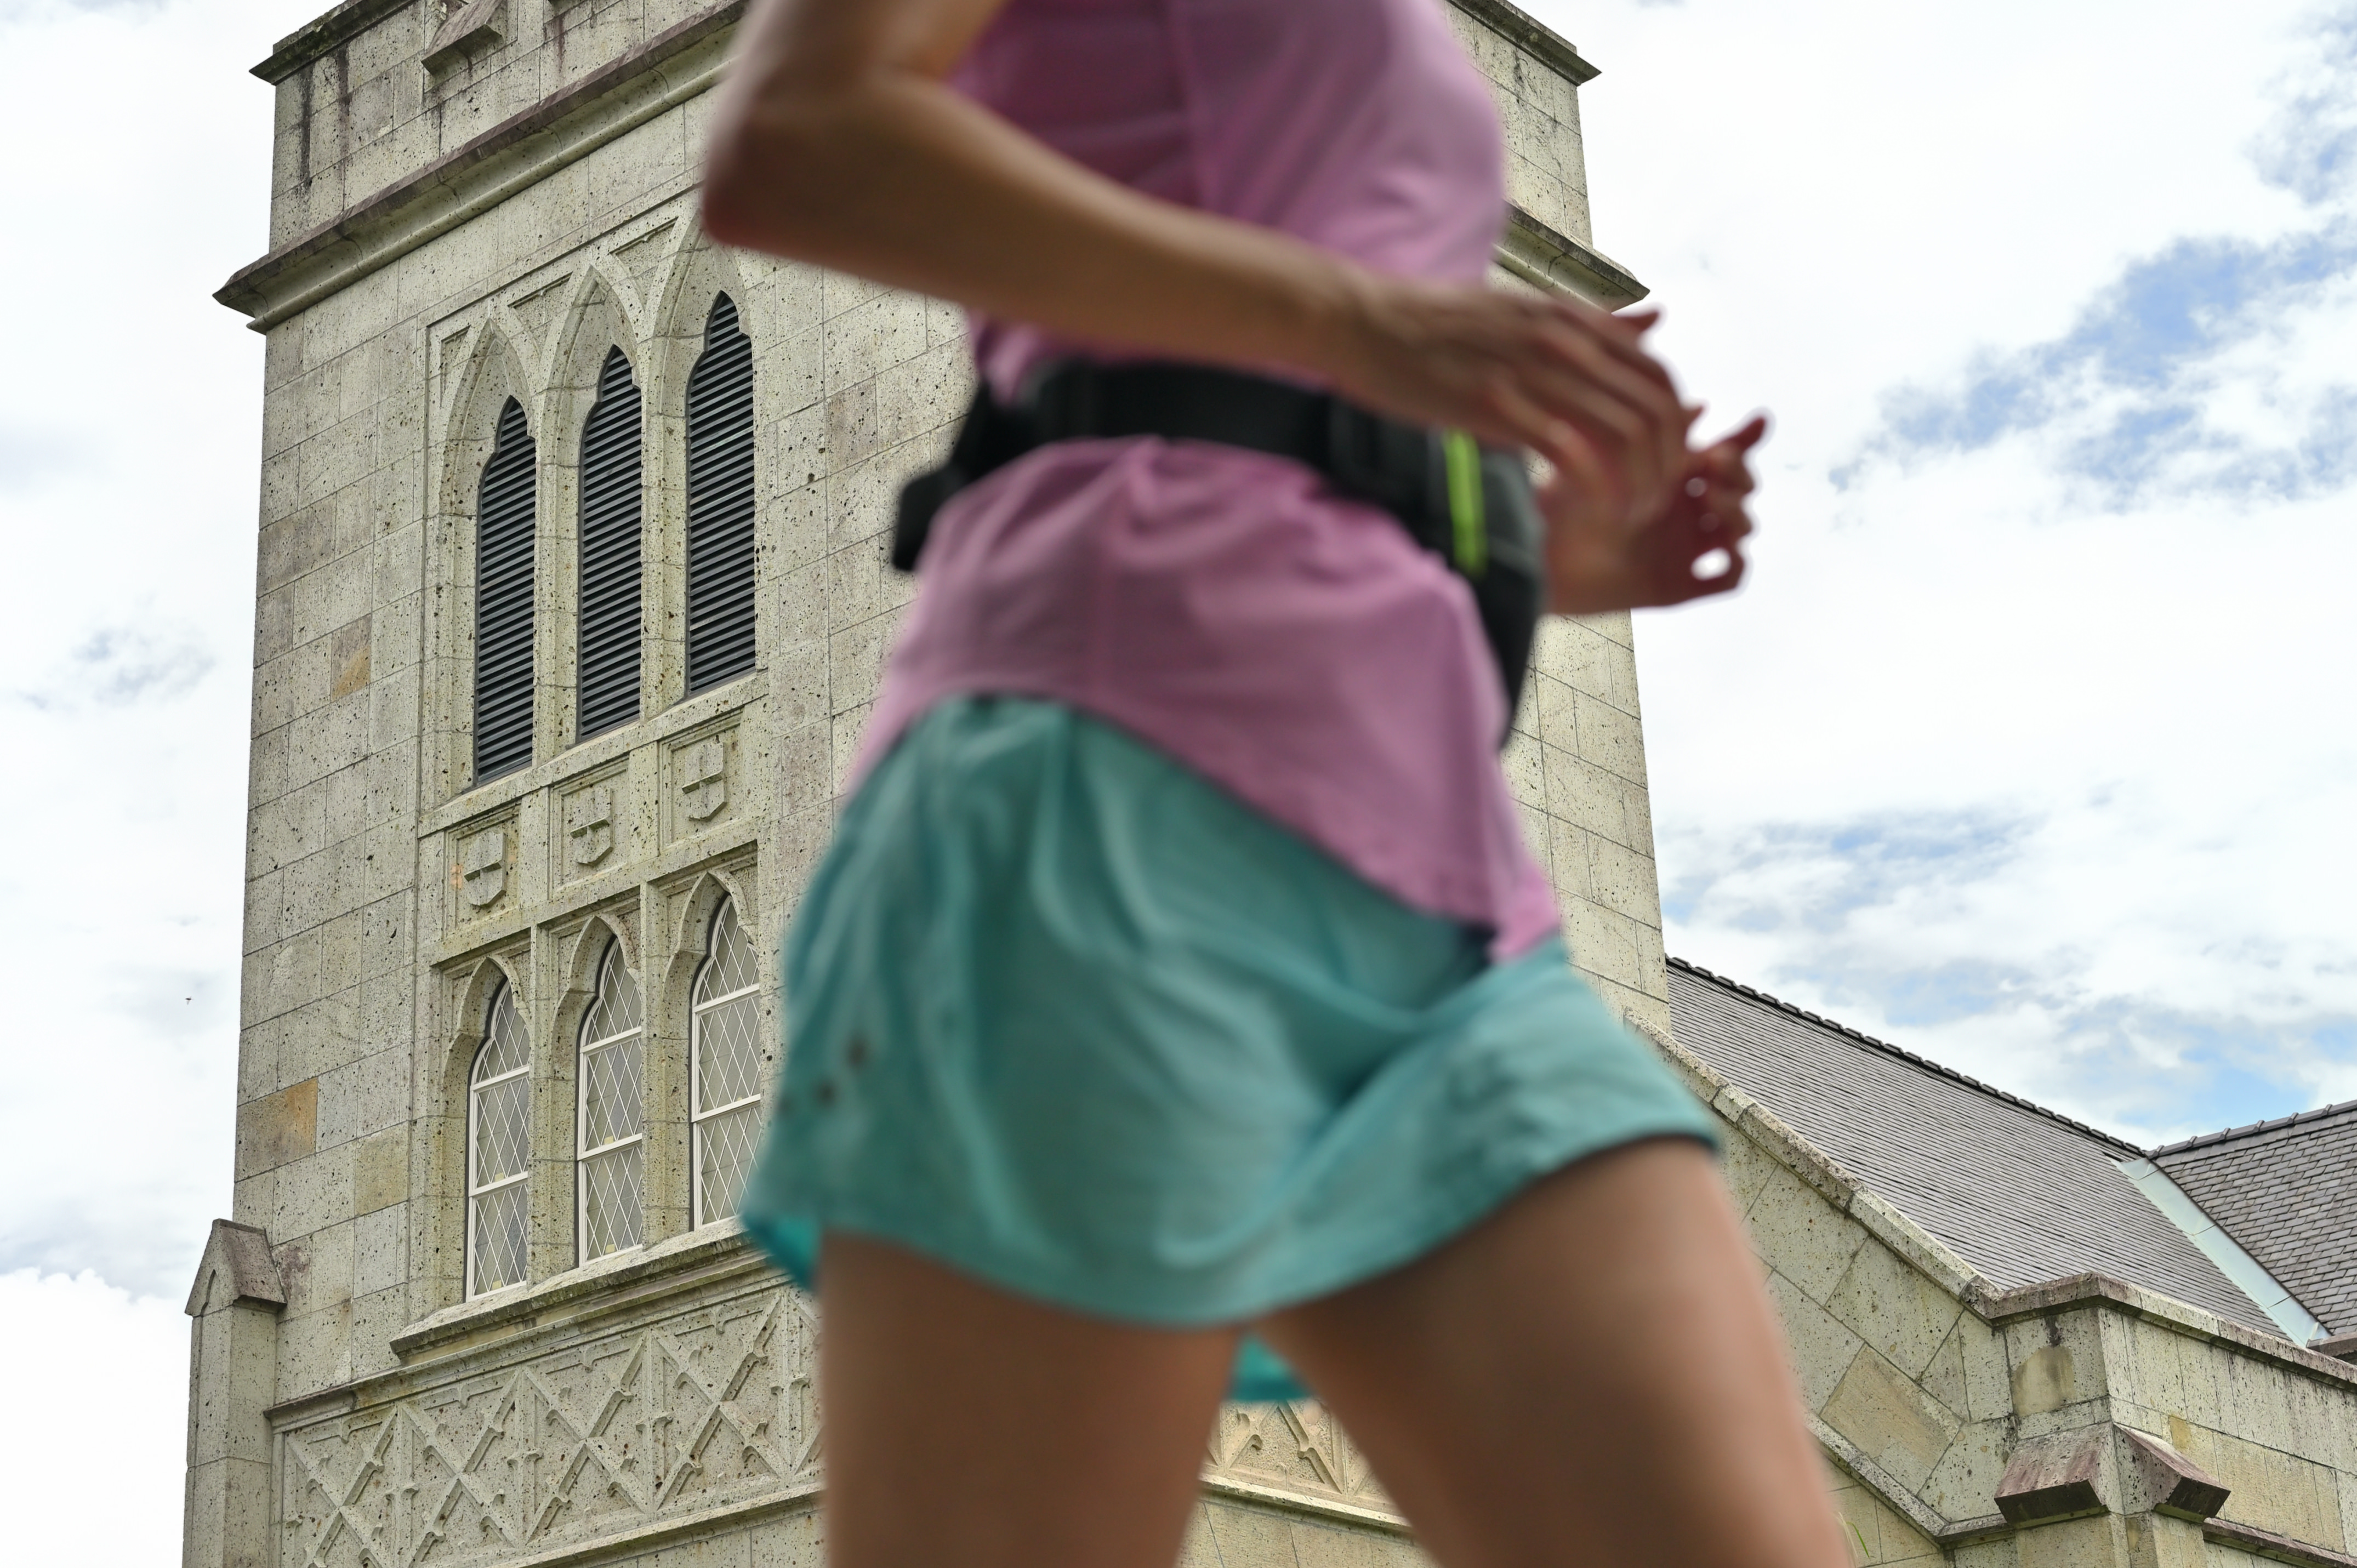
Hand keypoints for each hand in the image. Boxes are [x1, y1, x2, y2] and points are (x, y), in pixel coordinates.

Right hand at [1321, 276, 1696, 534]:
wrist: (1364, 320)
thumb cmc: (1434, 322)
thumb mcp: (1525, 309)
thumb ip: (1592, 324)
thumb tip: (1656, 319)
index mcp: (1572, 320)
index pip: (1659, 374)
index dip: (1675, 429)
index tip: (1658, 466)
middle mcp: (1563, 341)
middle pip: (1655, 410)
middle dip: (1667, 467)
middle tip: (1651, 504)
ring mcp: (1530, 372)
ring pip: (1625, 434)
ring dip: (1638, 485)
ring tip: (1625, 517)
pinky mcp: (1495, 406)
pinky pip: (1573, 452)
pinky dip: (1595, 490)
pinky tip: (1588, 514)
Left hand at [1542, 413, 1766, 614]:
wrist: (1539, 555)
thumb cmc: (1563, 501)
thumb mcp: (1614, 458)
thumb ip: (1656, 431)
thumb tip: (1703, 404)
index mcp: (1670, 479)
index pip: (1725, 455)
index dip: (1746, 439)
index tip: (1757, 421)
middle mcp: (1682, 514)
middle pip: (1741, 490)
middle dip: (1740, 473)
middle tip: (1716, 462)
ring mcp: (1682, 550)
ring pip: (1740, 530)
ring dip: (1738, 511)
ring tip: (1712, 497)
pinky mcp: (1677, 586)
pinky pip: (1729, 579)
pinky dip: (1738, 563)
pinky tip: (1724, 546)